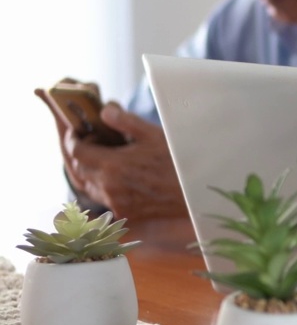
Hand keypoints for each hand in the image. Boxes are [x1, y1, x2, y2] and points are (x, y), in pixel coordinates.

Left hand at [36, 92, 186, 219]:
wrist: (194, 195)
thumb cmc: (177, 163)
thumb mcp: (154, 135)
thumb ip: (126, 121)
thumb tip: (105, 111)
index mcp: (112, 165)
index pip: (77, 152)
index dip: (73, 140)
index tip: (77, 133)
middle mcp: (108, 187)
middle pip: (79, 170)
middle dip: (80, 155)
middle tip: (91, 144)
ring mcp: (115, 203)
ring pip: (89, 187)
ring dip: (90, 173)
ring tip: (104, 161)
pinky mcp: (123, 214)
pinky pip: (103, 200)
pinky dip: (103, 188)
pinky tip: (116, 180)